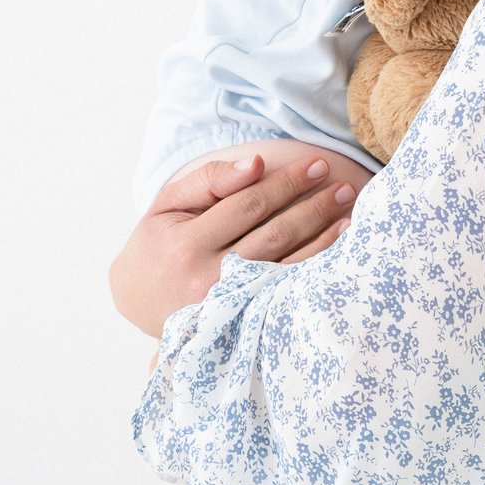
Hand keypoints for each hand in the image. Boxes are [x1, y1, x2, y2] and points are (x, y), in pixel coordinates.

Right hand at [107, 154, 357, 337]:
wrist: (139, 300)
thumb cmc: (158, 243)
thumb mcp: (168, 204)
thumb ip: (209, 181)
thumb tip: (257, 164)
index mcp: (186, 245)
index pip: (247, 205)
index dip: (284, 183)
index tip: (314, 165)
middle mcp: (208, 279)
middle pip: (273, 233)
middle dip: (311, 204)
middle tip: (340, 182)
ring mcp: (229, 306)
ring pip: (287, 263)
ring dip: (322, 233)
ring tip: (345, 207)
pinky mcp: (243, 320)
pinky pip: (287, 288)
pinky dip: (315, 263)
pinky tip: (336, 243)